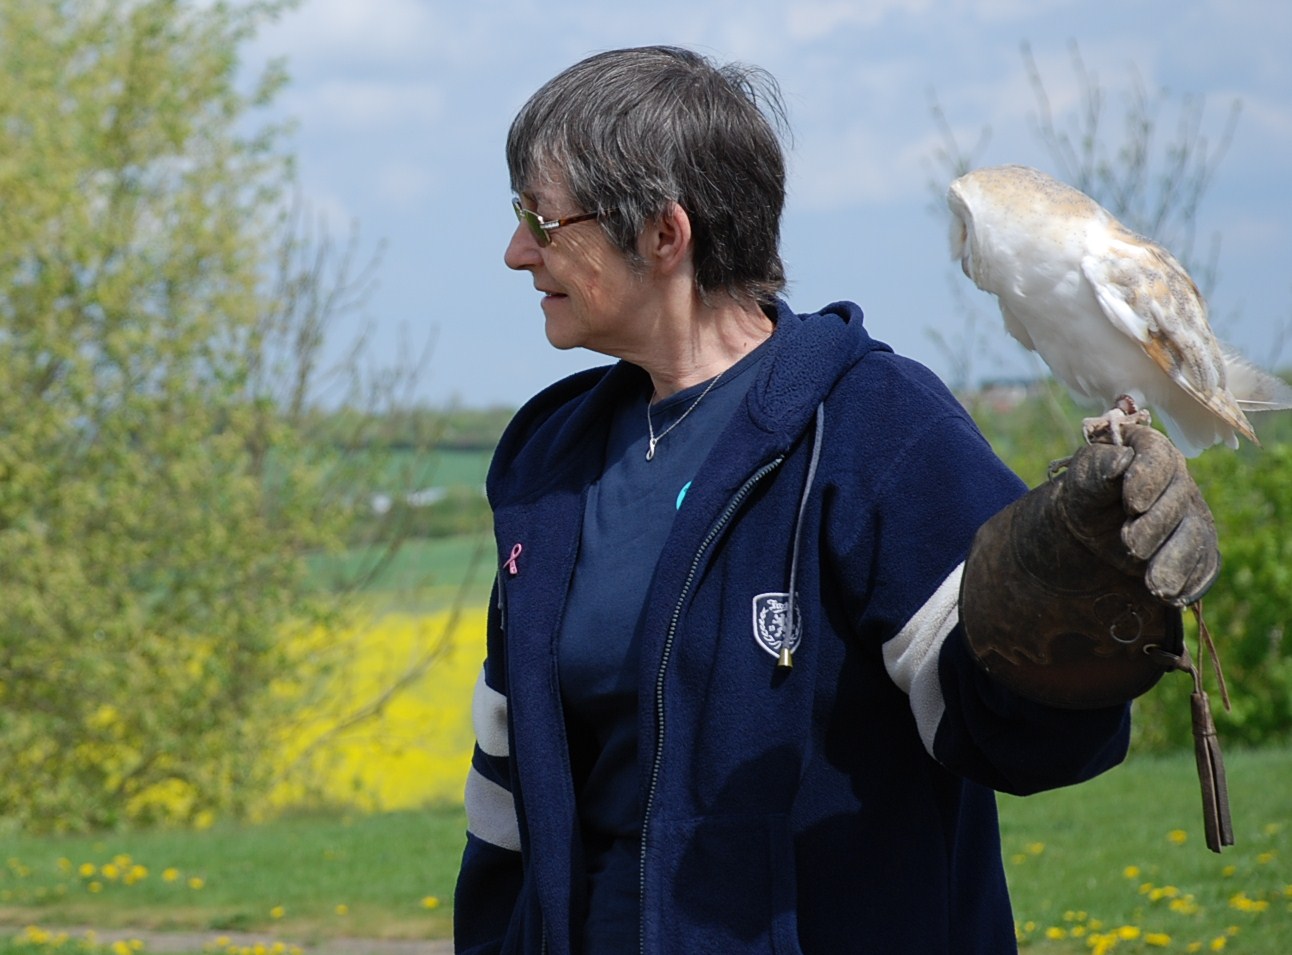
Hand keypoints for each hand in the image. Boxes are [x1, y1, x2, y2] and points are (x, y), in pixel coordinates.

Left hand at [1059, 424, 1219, 606]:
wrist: (1085, 538)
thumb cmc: (1085, 499)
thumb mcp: (1082, 483)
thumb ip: (1099, 467)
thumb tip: (1121, 461)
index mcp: (1147, 452)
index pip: (1159, 455)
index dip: (1150, 477)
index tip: (1131, 504)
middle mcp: (1176, 480)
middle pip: (1179, 498)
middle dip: (1156, 525)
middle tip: (1130, 545)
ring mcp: (1190, 514)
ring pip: (1195, 534)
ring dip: (1175, 560)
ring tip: (1153, 584)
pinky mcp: (1197, 546)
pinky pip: (1203, 563)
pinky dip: (1188, 580)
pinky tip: (1171, 594)